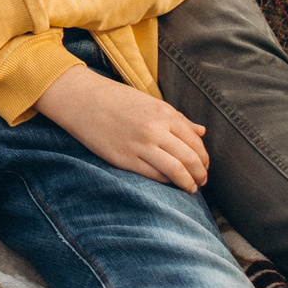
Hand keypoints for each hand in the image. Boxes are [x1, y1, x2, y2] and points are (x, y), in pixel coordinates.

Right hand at [34, 64, 209, 190]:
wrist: (82, 100)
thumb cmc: (117, 100)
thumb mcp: (150, 103)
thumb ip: (178, 118)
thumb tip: (202, 131)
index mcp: (164, 113)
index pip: (195, 141)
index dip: (204, 157)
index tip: (205, 165)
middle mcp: (155, 129)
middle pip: (189, 158)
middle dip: (200, 173)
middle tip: (202, 180)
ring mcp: (140, 145)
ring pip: (176, 170)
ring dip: (188, 182)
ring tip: (191, 188)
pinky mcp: (125, 158)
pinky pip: (154, 175)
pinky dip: (167, 182)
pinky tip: (170, 183)